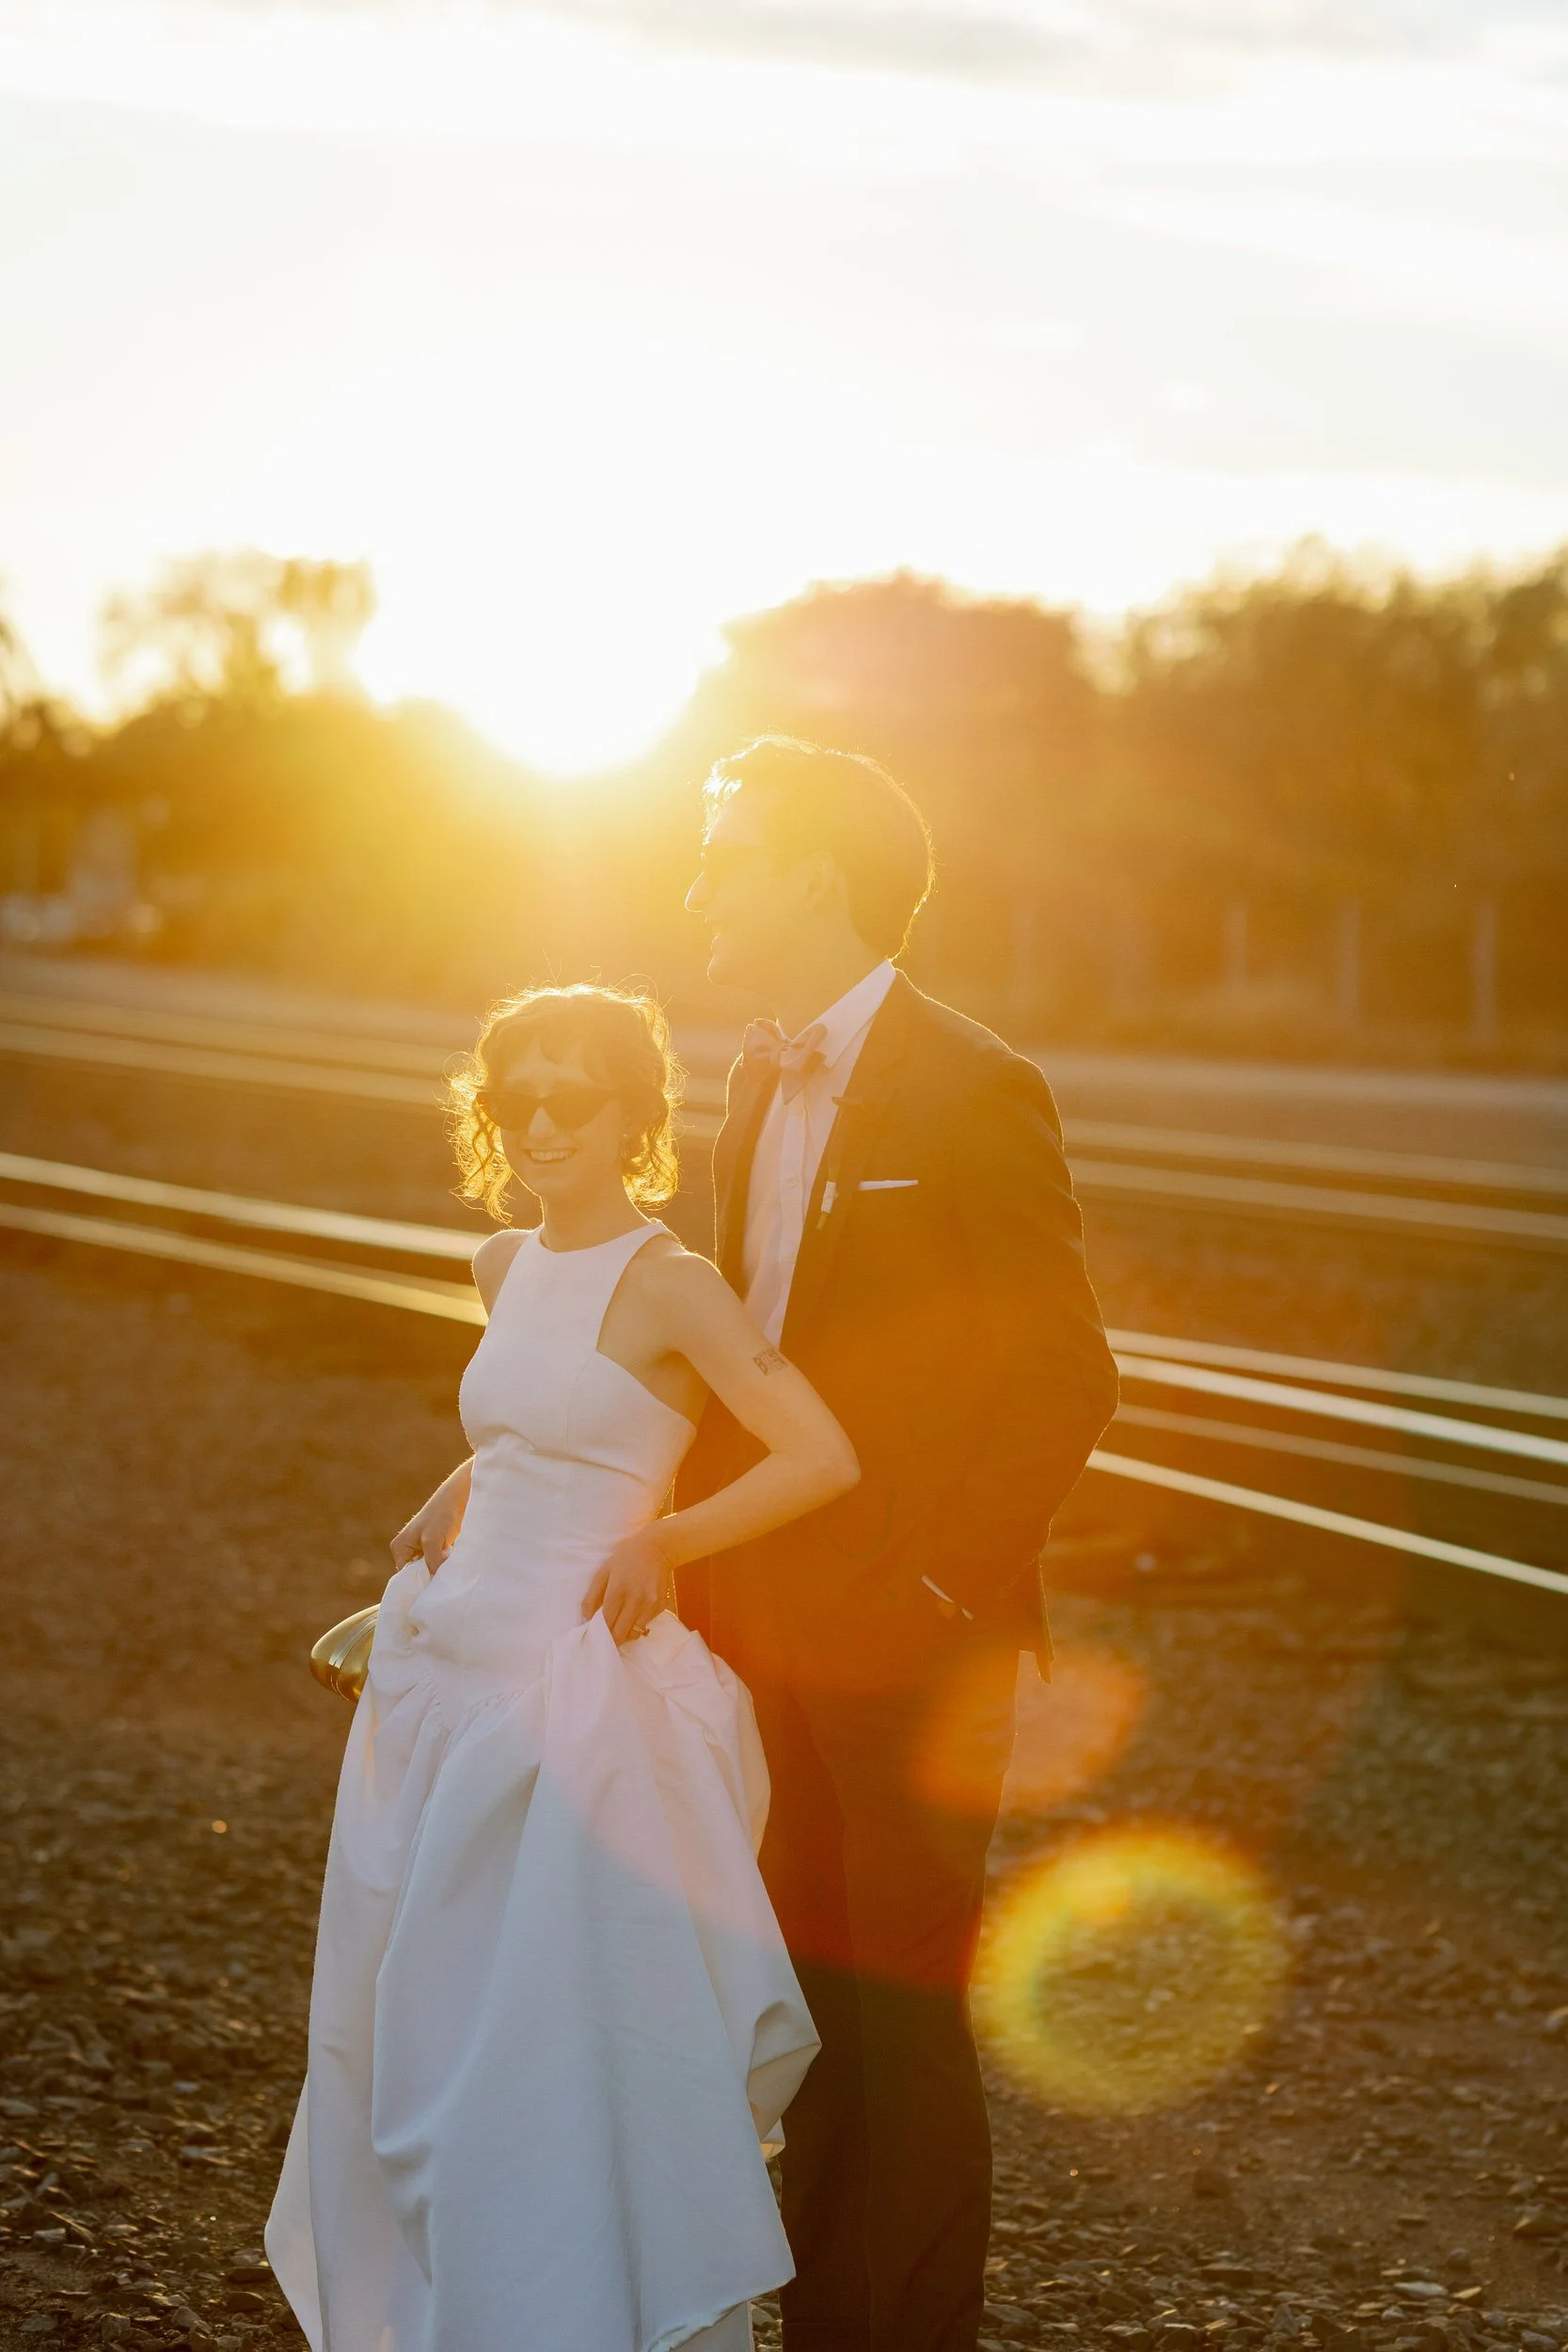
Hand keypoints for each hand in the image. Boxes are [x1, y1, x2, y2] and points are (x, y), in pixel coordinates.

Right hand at [390, 1478, 465, 1575]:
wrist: (457, 1500)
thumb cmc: (440, 1516)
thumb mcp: (432, 1541)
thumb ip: (431, 1562)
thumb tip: (433, 1581)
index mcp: (400, 1549)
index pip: (405, 1576)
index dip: (418, 1582)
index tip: (432, 1587)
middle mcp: (407, 1551)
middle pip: (417, 1574)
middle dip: (429, 1576)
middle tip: (442, 1579)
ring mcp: (421, 1550)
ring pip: (429, 1569)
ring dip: (438, 1570)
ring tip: (448, 1568)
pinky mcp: (434, 1549)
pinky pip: (437, 1563)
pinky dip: (444, 1565)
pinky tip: (452, 1564)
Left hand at [582, 1528, 675, 1645]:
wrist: (657, 1549)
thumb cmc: (626, 1558)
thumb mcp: (604, 1571)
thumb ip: (592, 1596)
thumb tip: (586, 1618)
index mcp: (618, 1590)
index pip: (606, 1621)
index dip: (598, 1631)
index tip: (594, 1633)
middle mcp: (636, 1600)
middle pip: (620, 1633)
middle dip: (611, 1638)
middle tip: (605, 1637)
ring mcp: (650, 1605)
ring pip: (634, 1634)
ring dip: (625, 1634)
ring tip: (619, 1626)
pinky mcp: (660, 1607)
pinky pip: (645, 1625)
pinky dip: (637, 1624)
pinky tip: (633, 1614)